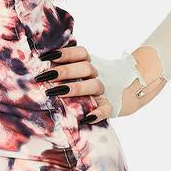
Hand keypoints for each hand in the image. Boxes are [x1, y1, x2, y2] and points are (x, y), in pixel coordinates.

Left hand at [37, 42, 165, 120]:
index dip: (65, 52)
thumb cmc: (90, 82)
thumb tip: (42, 62)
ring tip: (55, 92)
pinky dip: (98, 114)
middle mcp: (98, 75)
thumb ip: (67, 66)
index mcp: (90, 64)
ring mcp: (105, 90)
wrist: (128, 91)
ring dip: (76, 88)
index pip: (81, 53)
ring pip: (95, 85)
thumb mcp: (82, 70)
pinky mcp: (111, 106)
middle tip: (44, 76)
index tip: (45, 57)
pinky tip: (86, 118)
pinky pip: (106, 109)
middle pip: (85, 68)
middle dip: (64, 71)